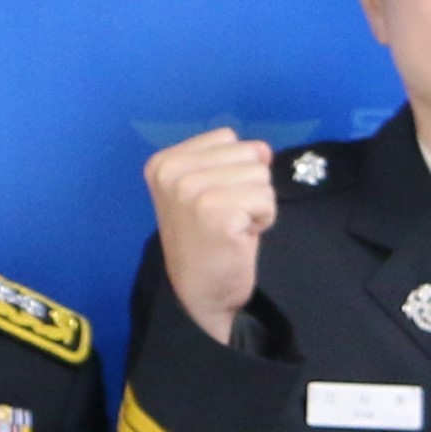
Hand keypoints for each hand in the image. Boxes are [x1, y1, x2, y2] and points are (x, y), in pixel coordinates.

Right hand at [144, 129, 275, 343]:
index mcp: (164, 162)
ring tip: (232, 226)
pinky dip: (262, 220)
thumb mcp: (204, 189)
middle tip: (225, 217)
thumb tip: (264, 150)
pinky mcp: (216, 212)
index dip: (231, 171)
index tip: (212, 202)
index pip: (227, 137)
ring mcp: (191, 190)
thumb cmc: (204, 241)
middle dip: (246, 186)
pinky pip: (266, 199)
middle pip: (247, 153)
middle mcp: (173, 172)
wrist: (200, 293)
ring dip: (256, 204)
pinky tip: (239, 237)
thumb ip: (230, 160)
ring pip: (260, 175)